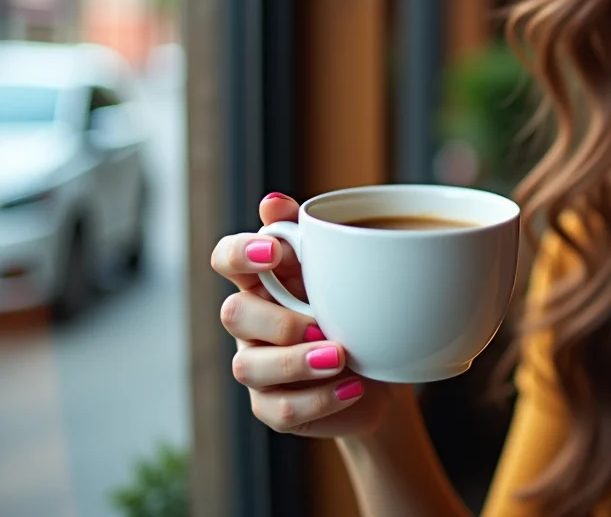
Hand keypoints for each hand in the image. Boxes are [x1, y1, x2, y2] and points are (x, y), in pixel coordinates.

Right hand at [211, 193, 393, 437]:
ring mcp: (257, 367)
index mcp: (263, 280)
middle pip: (232, 314)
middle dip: (278, 319)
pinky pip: (279, 410)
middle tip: (323, 324)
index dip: (239, 253)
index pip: (226, 258)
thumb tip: (272, 201)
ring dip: (297, 362)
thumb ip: (309, 238)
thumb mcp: (340, 272)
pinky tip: (353, 386)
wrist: (383, 370)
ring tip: (342, 356)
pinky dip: (319, 399)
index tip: (275, 254)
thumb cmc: (353, 309)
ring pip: (250, 367)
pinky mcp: (272, 407)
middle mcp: (251, 323)